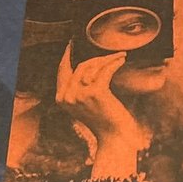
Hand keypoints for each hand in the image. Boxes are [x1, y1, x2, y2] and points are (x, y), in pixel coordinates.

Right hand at [55, 47, 145, 179]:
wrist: (114, 137)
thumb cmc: (102, 120)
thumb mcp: (83, 104)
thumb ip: (76, 88)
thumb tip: (82, 65)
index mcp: (61, 99)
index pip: (62, 71)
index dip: (67, 56)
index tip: (73, 44)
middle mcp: (67, 96)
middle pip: (79, 66)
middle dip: (96, 58)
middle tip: (109, 53)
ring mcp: (80, 94)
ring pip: (92, 67)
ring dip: (108, 59)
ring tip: (119, 57)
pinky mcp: (96, 92)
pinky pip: (105, 70)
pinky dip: (114, 63)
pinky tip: (121, 60)